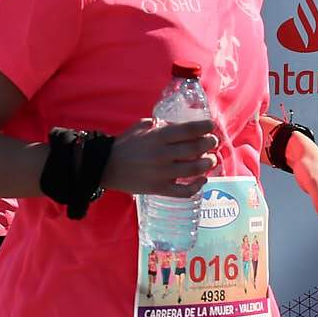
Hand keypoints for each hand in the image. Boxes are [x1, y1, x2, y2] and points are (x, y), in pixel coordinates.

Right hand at [102, 118, 217, 198]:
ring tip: (210, 160)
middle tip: (212, 142)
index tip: (211, 126)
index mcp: (158, 137)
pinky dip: (197, 186)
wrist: (105, 167)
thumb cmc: (124, 145)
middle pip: (196, 148)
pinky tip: (202, 179)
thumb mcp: (140, 127)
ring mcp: (162, 173)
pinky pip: (184, 191)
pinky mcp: (159, 189)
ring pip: (195, 169)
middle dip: (209, 144)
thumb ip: (161, 125)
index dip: (205, 127)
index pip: (189, 130)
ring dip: (208, 163)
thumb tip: (181, 127)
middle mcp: (162, 154)